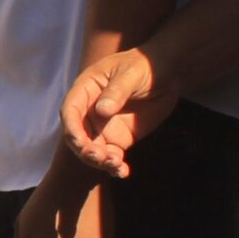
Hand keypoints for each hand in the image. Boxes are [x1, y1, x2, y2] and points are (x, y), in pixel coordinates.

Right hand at [61, 47, 167, 175]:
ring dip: (100, 161)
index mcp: (86, 90)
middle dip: (85, 150)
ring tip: (117, 165)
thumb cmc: (145, 65)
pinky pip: (112, 156)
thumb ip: (117, 91)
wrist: (168, 73)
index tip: (80, 142)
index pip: (70, 111)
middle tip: (100, 156)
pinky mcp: (119, 139)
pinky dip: (115, 167)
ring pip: (93, 150)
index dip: (72, 128)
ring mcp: (103, 127)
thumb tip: (101, 111)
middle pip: (78, 136)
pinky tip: (123, 172)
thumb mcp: (131, 74)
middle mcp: (89, 111)